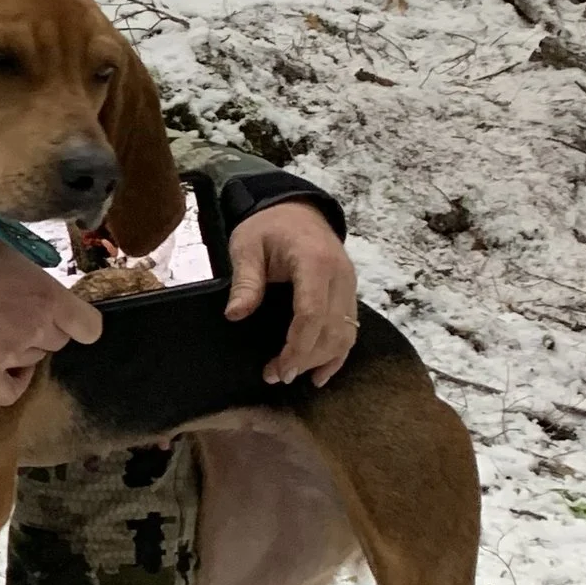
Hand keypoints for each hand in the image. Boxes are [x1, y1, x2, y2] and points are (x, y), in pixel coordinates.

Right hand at [0, 221, 105, 406]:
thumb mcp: (8, 241)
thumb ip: (33, 261)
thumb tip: (43, 267)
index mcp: (48, 297)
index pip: (89, 327)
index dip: (80, 319)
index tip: (65, 310)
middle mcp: (35, 330)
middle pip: (59, 341)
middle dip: (47, 326)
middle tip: (23, 309)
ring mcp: (9, 355)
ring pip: (35, 360)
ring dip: (27, 346)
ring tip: (5, 329)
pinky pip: (9, 392)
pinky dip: (14, 382)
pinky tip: (9, 367)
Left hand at [225, 200, 358, 383]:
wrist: (296, 209)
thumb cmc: (268, 226)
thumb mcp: (246, 246)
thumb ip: (245, 281)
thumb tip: (235, 314)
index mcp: (314, 262)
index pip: (311, 313)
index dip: (298, 346)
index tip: (279, 369)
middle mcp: (340, 275)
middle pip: (331, 329)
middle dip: (305, 358)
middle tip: (275, 376)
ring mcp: (349, 285)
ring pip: (345, 333)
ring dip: (321, 360)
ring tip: (290, 375)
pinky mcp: (349, 293)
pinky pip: (350, 329)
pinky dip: (338, 354)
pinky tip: (321, 374)